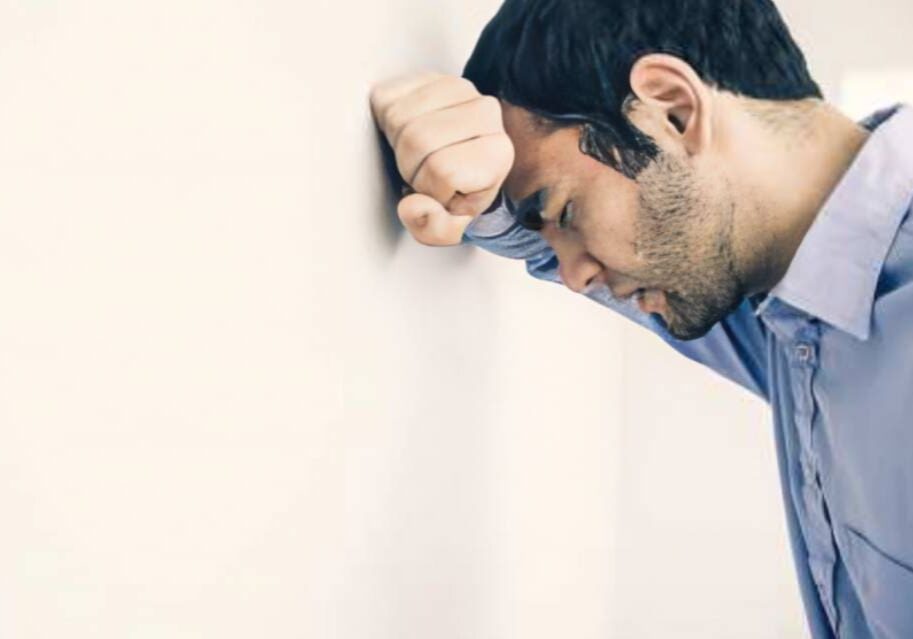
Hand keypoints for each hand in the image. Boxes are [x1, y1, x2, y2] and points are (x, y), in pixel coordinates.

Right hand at [370, 72, 514, 245]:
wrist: (459, 166)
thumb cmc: (458, 195)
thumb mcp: (450, 227)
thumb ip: (433, 228)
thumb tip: (412, 206)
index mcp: (498, 152)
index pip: (443, 170)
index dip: (430, 189)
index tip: (442, 192)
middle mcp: (485, 112)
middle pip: (417, 140)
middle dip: (409, 168)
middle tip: (423, 174)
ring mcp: (459, 88)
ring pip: (400, 117)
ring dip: (396, 144)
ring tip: (416, 155)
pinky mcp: (430, 76)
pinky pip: (387, 97)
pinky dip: (384, 120)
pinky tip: (404, 132)